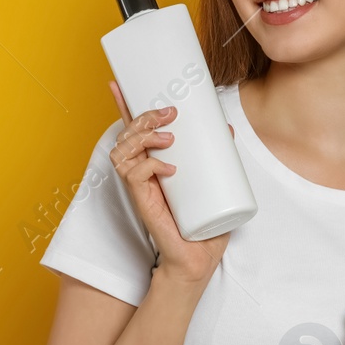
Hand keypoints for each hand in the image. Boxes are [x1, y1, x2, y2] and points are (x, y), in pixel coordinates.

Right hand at [108, 80, 232, 286]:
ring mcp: (139, 187)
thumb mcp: (214, 185)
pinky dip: (149, 166)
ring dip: (143, 136)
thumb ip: (219, 157)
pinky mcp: (141, 201)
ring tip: (170, 138)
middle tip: (170, 112)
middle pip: (127, 133)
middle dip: (144, 116)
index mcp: (151, 163)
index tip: (118, 84)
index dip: (123, 106)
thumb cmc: (202, 226)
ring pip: (123, 150)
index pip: (132, 130)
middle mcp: (140, 171)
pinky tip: (169, 168)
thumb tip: (226, 128)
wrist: (197, 260)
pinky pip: (132, 175)